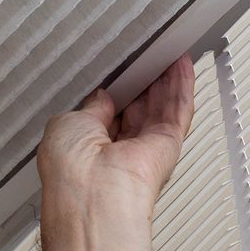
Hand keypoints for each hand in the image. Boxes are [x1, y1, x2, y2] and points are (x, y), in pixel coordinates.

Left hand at [37, 56, 196, 240]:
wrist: (94, 198)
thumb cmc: (69, 171)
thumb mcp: (67, 124)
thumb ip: (88, 107)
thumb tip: (102, 96)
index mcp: (87, 147)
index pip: (106, 114)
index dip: (115, 90)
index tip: (122, 68)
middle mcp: (118, 150)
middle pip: (137, 109)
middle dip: (143, 82)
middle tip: (149, 54)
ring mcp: (145, 148)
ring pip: (161, 107)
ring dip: (165, 79)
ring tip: (168, 52)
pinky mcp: (167, 145)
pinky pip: (178, 111)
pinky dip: (182, 86)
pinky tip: (182, 65)